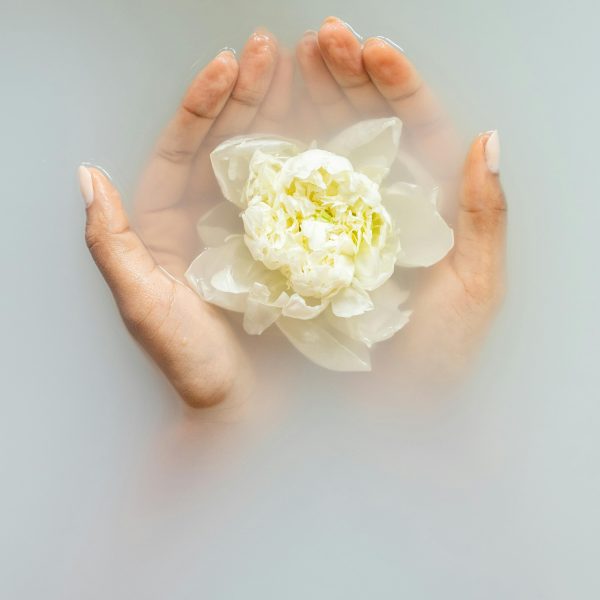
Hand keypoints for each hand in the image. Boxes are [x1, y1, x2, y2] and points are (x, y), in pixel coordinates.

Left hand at [81, 29, 292, 406]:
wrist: (243, 404)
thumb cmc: (191, 362)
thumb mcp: (141, 303)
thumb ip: (110, 243)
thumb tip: (87, 176)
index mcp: (166, 224)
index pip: (182, 151)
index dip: (202, 106)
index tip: (226, 65)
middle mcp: (208, 219)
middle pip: (226, 145)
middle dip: (246, 94)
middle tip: (272, 48)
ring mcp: (251, 229)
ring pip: (262, 161)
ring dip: (279, 115)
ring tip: (301, 70)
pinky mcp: (286, 246)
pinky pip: (294, 196)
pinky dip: (307, 162)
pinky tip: (324, 130)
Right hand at [296, 17, 505, 382]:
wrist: (373, 416)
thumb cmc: (432, 362)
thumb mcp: (472, 290)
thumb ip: (484, 215)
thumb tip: (488, 138)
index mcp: (418, 207)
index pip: (410, 131)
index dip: (394, 86)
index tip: (375, 49)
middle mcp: (371, 208)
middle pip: (358, 128)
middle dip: (340, 78)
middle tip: (321, 40)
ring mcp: (326, 223)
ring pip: (315, 148)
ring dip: (301, 101)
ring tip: (283, 60)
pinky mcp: (287, 245)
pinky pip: (275, 190)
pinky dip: (267, 151)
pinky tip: (254, 118)